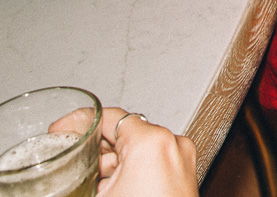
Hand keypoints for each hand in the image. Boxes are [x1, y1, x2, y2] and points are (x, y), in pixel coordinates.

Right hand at [50, 107, 196, 196]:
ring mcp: (182, 159)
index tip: (62, 130)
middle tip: (71, 160)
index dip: (78, 123)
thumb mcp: (98, 194)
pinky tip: (112, 189)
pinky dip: (131, 170)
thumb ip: (81, 174)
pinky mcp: (185, 175)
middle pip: (124, 131)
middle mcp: (172, 143)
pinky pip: (153, 162)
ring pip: (139, 148)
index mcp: (152, 140)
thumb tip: (69, 178)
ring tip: (90, 181)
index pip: (109, 116)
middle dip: (95, 147)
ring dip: (112, 162)